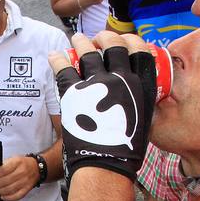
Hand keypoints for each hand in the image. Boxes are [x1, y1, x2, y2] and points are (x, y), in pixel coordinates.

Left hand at [0, 155, 39, 200]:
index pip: (3, 170)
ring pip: (9, 190)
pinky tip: (2, 196)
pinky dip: (8, 198)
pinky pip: (17, 196)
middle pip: (5, 181)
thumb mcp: (13, 159)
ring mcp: (25, 182)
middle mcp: (22, 172)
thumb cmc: (22, 163)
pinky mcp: (27, 189)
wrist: (36, 168)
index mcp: (17, 162)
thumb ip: (3, 165)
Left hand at [49, 31, 159, 180]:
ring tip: (77, 39)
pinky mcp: (73, 93)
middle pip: (112, 45)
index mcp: (139, 85)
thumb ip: (140, 100)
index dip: (130, 40)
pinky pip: (63, 68)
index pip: (138, 49)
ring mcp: (95, 84)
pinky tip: (55, 55)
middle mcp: (118, 78)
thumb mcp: (144, 119)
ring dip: (81, 42)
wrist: (105, 164)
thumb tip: (136, 93)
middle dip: (105, 37)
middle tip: (98, 38)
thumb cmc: (126, 148)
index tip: (124, 39)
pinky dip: (57, 59)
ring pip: (87, 52)